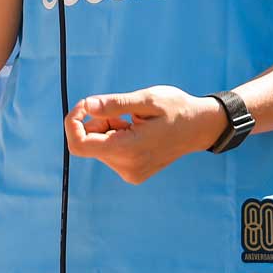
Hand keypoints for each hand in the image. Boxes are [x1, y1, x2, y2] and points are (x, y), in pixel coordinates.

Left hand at [65, 85, 227, 184]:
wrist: (199, 127)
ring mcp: (130, 173)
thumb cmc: (176, 109)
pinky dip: (115, 137)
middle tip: (121, 109)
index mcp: (129, 150)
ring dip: (107, 128)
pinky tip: (136, 130)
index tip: (85, 104)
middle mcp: (127, 167)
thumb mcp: (147, 99)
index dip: (73, 122)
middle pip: (89, 144)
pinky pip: (110, 152)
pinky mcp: (132, 172)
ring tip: (133, 120)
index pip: (80, 145)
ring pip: (99, 147)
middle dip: (96, 122)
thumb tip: (88, 105)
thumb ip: (115, 104)